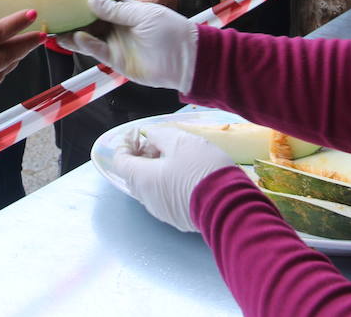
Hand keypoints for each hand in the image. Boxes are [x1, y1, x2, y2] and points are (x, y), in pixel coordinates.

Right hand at [55, 0, 198, 92]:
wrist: (185, 59)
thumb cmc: (169, 29)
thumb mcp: (142, 14)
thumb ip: (115, 9)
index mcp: (126, 12)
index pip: (102, 3)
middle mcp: (118, 27)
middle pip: (91, 21)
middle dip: (74, 18)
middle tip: (54, 13)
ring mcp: (116, 44)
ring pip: (90, 37)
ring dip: (73, 34)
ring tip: (55, 29)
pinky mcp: (117, 61)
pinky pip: (97, 51)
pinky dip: (86, 45)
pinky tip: (76, 38)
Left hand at [111, 125, 234, 231]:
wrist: (230, 205)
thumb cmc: (202, 169)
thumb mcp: (181, 141)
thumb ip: (159, 135)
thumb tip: (149, 135)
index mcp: (142, 178)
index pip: (120, 161)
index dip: (126, 144)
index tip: (138, 133)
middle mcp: (147, 198)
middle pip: (134, 173)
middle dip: (142, 154)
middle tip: (159, 142)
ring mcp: (162, 211)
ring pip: (150, 186)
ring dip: (156, 168)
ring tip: (175, 155)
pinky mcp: (178, 218)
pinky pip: (165, 197)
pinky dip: (167, 182)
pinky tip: (186, 173)